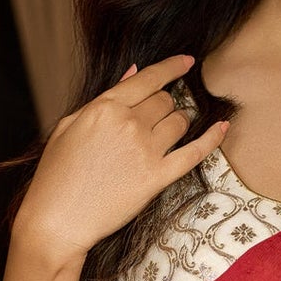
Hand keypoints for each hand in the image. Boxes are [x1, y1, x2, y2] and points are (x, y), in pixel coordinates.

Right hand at [15, 54, 228, 265]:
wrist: (58, 219)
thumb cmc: (57, 175)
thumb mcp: (70, 126)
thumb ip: (104, 98)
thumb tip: (133, 72)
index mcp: (105, 107)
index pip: (148, 78)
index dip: (171, 67)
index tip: (186, 62)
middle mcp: (129, 124)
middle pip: (165, 101)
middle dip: (164, 105)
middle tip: (155, 119)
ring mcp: (145, 151)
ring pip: (180, 122)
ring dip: (179, 122)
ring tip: (168, 132)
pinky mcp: (157, 178)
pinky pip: (195, 152)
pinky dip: (212, 138)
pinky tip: (223, 127)